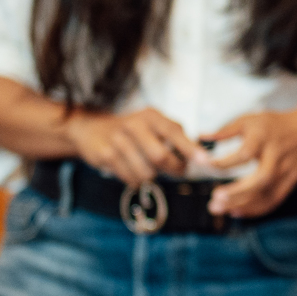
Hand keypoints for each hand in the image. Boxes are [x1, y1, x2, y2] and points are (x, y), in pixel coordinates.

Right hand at [64, 107, 194, 184]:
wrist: (91, 128)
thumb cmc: (133, 130)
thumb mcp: (153, 124)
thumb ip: (176, 136)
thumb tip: (199, 156)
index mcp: (151, 116)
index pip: (174, 132)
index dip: (190, 148)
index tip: (205, 161)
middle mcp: (134, 125)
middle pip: (161, 157)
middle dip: (174, 169)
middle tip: (179, 171)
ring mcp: (118, 140)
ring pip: (146, 173)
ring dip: (153, 176)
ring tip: (147, 166)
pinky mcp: (106, 155)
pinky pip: (131, 178)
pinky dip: (136, 180)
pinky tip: (131, 169)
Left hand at [204, 104, 296, 217]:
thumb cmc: (275, 125)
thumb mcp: (250, 119)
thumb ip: (225, 130)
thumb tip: (201, 137)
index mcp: (264, 137)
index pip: (244, 153)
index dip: (223, 162)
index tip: (205, 166)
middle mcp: (276, 156)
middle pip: (260, 179)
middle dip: (237, 192)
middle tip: (215, 198)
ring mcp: (285, 171)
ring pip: (266, 193)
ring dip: (243, 204)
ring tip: (219, 208)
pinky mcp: (290, 182)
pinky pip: (273, 200)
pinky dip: (255, 209)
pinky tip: (237, 211)